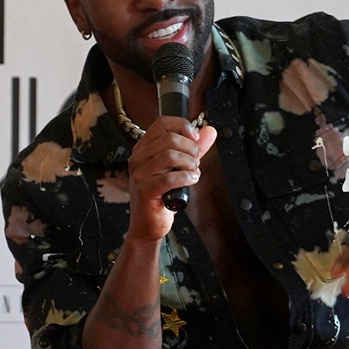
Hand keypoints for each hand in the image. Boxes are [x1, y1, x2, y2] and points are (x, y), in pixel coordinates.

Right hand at [125, 117, 217, 242]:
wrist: (148, 225)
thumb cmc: (161, 196)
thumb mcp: (179, 168)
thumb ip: (194, 148)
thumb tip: (210, 131)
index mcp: (144, 148)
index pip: (162, 123)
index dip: (183, 126)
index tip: (195, 138)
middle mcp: (138, 158)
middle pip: (170, 138)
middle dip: (191, 149)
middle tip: (196, 162)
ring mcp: (140, 174)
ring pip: (170, 155)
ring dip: (189, 164)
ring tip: (193, 173)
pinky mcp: (145, 190)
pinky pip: (169, 177)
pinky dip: (185, 178)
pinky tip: (190, 181)